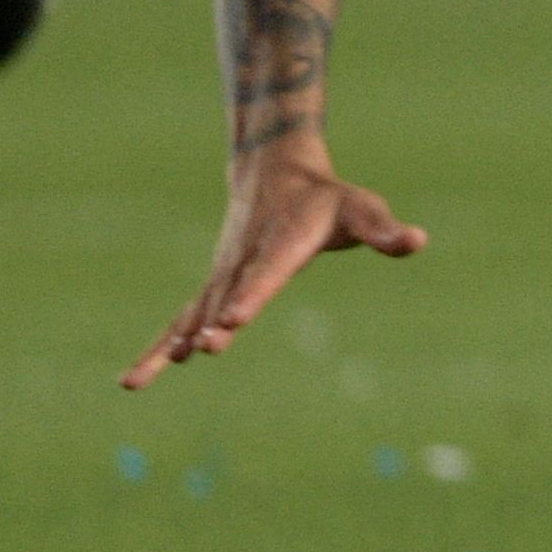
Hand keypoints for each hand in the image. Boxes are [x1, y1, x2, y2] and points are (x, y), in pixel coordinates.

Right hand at [122, 152, 426, 388]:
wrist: (275, 172)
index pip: (266, 273)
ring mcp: (222, 275)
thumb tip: (416, 241)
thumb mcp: (362, 209)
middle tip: (201, 349)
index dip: (250, 295)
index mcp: (283, 244)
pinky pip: (181, 319)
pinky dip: (159, 346)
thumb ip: (385, 230)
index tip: (233, 319)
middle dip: (213, 324)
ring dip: (170, 343)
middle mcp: (244, 262)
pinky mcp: (213, 286)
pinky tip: (135, 379)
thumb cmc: (329, 199)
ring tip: (141, 378)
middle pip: (225, 297)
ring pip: (192, 313)